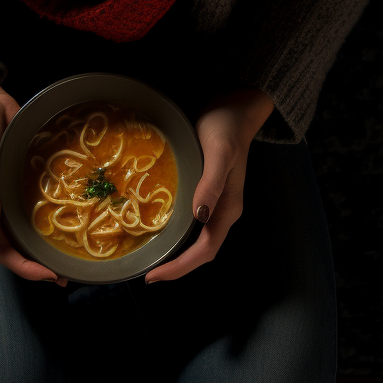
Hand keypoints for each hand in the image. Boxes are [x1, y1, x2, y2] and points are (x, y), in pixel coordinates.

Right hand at [0, 72, 67, 286]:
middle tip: (65, 273)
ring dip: (41, 246)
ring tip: (67, 256)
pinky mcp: (17, 178)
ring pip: (23, 229)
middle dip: (36, 264)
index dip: (22, 266)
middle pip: (13, 246)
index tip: (47, 274)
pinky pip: (30, 205)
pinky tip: (64, 218)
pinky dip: (44, 218)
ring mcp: (5, 192)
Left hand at [144, 87, 273, 283]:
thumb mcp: (219, 152)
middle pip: (201, 251)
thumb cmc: (226, 126)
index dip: (181, 267)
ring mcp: (214, 202)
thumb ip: (211, 183)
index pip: (206, 251)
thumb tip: (200, 217)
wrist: (235, 105)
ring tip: (149, 257)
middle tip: (147, 275)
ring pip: (195, 238)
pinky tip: (156, 227)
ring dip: (175, 252)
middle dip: (176, 267)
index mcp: (229, 208)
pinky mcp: (205, 190)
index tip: (154, 277)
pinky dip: (175, 232)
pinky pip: (190, 221)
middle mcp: (223, 210)